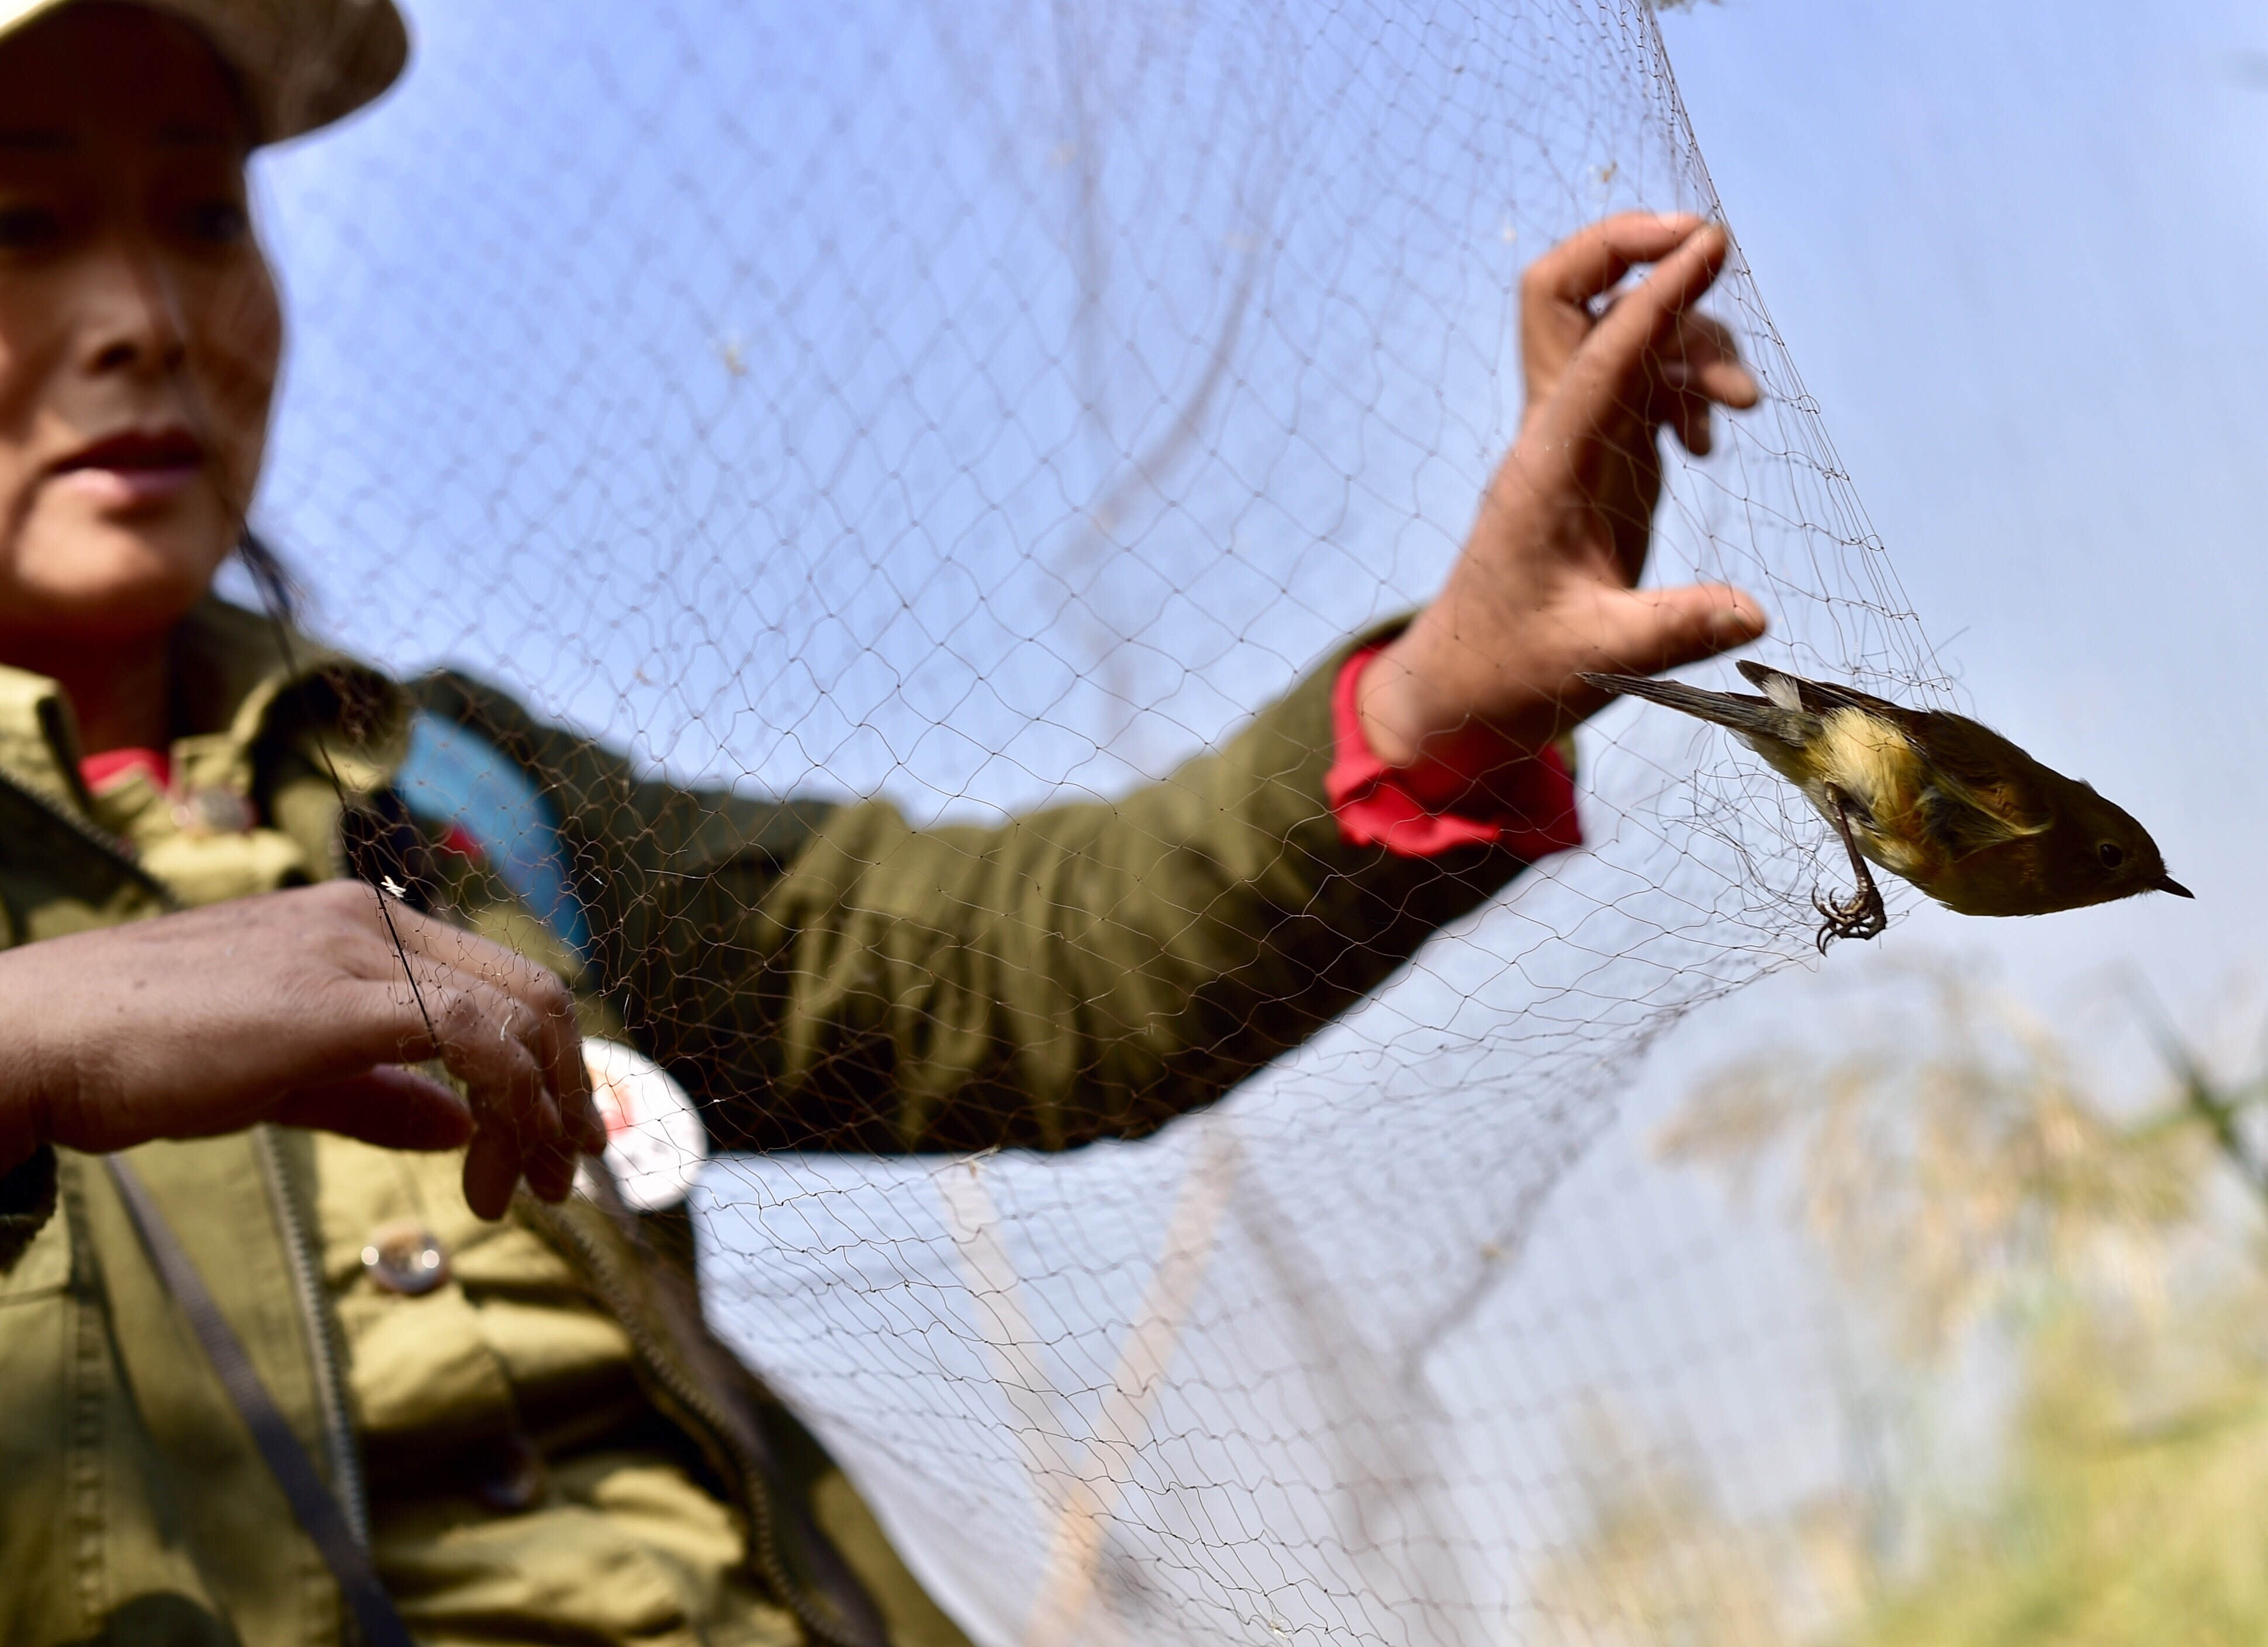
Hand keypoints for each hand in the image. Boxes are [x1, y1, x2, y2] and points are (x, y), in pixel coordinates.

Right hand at [0, 881, 602, 1217]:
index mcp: (361, 924)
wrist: (41, 1037)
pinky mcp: (339, 999)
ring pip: (516, 1017)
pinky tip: (481, 1172)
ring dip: (542, 1113)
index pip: (500, 978)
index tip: (555, 1137)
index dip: (550, 1059)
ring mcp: (358, 951)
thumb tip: (458, 1123)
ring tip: (528, 1191)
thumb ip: (379, 1093)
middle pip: (530, 992)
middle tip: (568, 1172)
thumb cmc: (145, 1056)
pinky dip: (505, 1109)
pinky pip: (472, 1039)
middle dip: (568, 1089)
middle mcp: (371, 920)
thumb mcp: (286, 1074)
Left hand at [1358, 213, 1766, 779]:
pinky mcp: (1596, 464)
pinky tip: (1707, 439)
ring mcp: (1573, 443)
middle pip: (1566, 298)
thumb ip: (1672, 632)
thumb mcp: (1594, 663)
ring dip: (1687, 338)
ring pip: (1619, 337)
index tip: (1708, 244)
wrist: (1464, 690)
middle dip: (1630, 253)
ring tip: (1742, 404)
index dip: (1652, 293)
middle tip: (1709, 249)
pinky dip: (1681, 384)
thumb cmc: (1512, 673)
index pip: (1597, 353)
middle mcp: (1553, 437)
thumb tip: (1755, 615)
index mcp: (1546, 468)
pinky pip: (1636, 384)